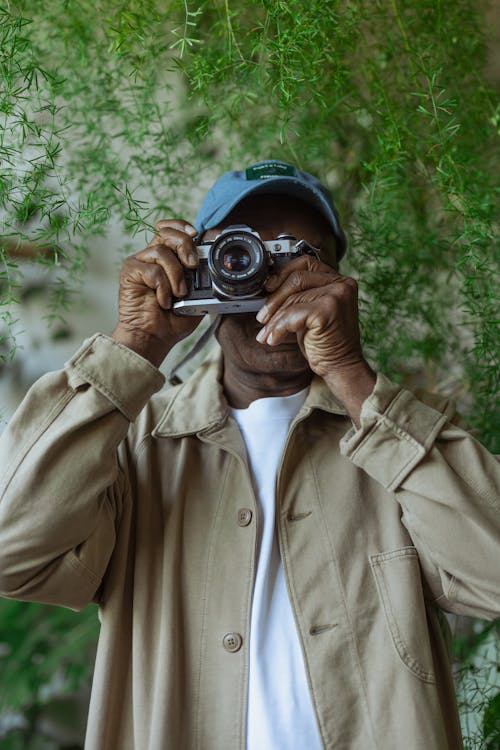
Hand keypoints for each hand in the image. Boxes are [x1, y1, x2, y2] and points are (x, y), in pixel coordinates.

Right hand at [112, 219, 202, 366]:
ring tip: (178, 294)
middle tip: (192, 266)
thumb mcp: (196, 297)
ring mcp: (139, 263)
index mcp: (167, 259)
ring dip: (175, 275)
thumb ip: (201, 279)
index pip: (171, 230)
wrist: (154, 337)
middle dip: (185, 245)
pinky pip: (152, 270)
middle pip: (167, 233)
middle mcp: (151, 257)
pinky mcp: (129, 271)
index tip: (195, 233)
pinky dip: (162, 287)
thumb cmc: (172, 321)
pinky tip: (163, 301)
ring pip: (161, 251)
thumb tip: (211, 264)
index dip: (182, 226)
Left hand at [255, 255, 375, 423]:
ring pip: (292, 300)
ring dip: (274, 320)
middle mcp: (342, 284)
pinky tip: (274, 339)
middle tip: (262, 317)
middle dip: (274, 299)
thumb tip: (268, 287)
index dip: (283, 273)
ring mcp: (337, 295)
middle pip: (296, 279)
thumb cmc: (325, 342)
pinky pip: (293, 314)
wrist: (341, 367)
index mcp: (339, 280)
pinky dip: (279, 328)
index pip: (305, 263)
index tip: (267, 287)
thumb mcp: (310, 313)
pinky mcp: (328, 310)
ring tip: (266, 334)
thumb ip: (299, 296)